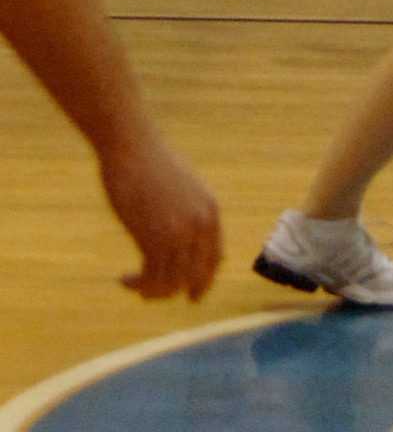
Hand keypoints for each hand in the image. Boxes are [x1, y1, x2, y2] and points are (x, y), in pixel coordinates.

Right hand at [99, 134, 222, 301]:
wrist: (131, 150)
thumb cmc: (151, 166)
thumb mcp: (183, 187)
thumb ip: (191, 212)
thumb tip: (190, 241)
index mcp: (210, 211)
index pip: (214, 260)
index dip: (203, 282)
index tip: (191, 296)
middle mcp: (200, 225)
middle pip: (194, 278)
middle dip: (173, 291)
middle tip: (150, 294)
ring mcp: (179, 234)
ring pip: (170, 285)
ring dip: (150, 291)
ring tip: (132, 284)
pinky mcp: (154, 240)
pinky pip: (150, 280)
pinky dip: (137, 286)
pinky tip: (123, 280)